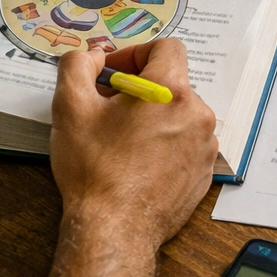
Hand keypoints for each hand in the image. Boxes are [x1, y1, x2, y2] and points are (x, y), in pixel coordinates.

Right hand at [49, 38, 216, 243]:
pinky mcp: (205, 172)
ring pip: (180, 114)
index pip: (166, 47)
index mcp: (171, 90)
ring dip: (154, 117)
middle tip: (109, 108)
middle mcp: (198, 114)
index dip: (135, 53)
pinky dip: (166, 143)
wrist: (114, 229)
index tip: (113, 73)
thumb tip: (92, 56)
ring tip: (123, 139)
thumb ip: (78, 65)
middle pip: (172, 83)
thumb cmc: (94, 169)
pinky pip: (187, 143)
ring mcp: (206, 145)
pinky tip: (139, 162)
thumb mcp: (71, 107)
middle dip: (141, 89)